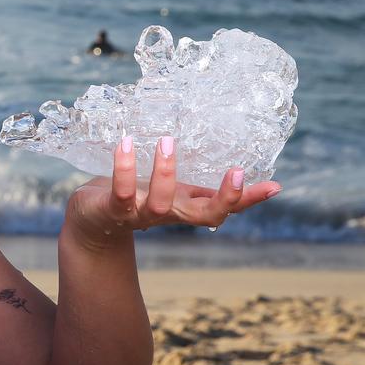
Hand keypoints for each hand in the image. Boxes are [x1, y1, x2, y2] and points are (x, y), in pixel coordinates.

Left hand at [67, 135, 281, 246]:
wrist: (90, 223)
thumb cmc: (135, 198)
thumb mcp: (170, 192)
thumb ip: (199, 187)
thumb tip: (240, 171)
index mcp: (183, 207)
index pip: (223, 208)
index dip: (248, 200)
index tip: (274, 186)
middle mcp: (167, 214)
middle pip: (204, 216)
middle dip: (225, 198)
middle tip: (239, 172)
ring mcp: (139, 214)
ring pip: (161, 203)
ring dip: (166, 173)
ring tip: (168, 141)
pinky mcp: (111, 210)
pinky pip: (121, 191)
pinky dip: (124, 168)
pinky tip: (126, 144)